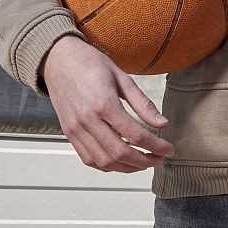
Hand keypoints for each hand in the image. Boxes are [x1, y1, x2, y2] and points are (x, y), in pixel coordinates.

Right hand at [40, 34, 173, 172]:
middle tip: (158, 158)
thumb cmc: (89, 63)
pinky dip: (107, 165)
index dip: (156, 146)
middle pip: (120, 153)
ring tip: (143, 162)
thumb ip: (143, 103)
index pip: (135, 134)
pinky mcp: (69, 133)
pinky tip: (121, 161)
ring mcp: (75, 129)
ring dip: (127, 167)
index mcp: (104, 103)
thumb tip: (163, 123)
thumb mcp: (122, 77)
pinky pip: (88, 159)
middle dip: (144, 161)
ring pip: (104, 161)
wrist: (58, 60)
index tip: (168, 149)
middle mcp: (87, 119)